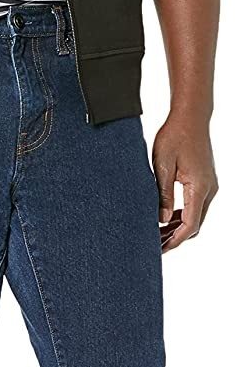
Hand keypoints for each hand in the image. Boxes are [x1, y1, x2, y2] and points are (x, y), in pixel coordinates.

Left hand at [152, 112, 218, 252]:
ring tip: (158, 235)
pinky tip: (167, 218)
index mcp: (199, 188)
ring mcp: (210, 185)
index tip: (160, 250)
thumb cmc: (174, 136)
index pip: (190, 225)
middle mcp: (209, 189)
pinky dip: (183, 215)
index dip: (175, 240)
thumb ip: (163, 195)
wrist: (191, 117)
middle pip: (195, 225)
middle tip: (155, 246)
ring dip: (179, 227)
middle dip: (176, 238)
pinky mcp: (206, 180)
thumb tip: (162, 220)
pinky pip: (197, 205)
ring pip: (196, 216)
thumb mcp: (162, 166)